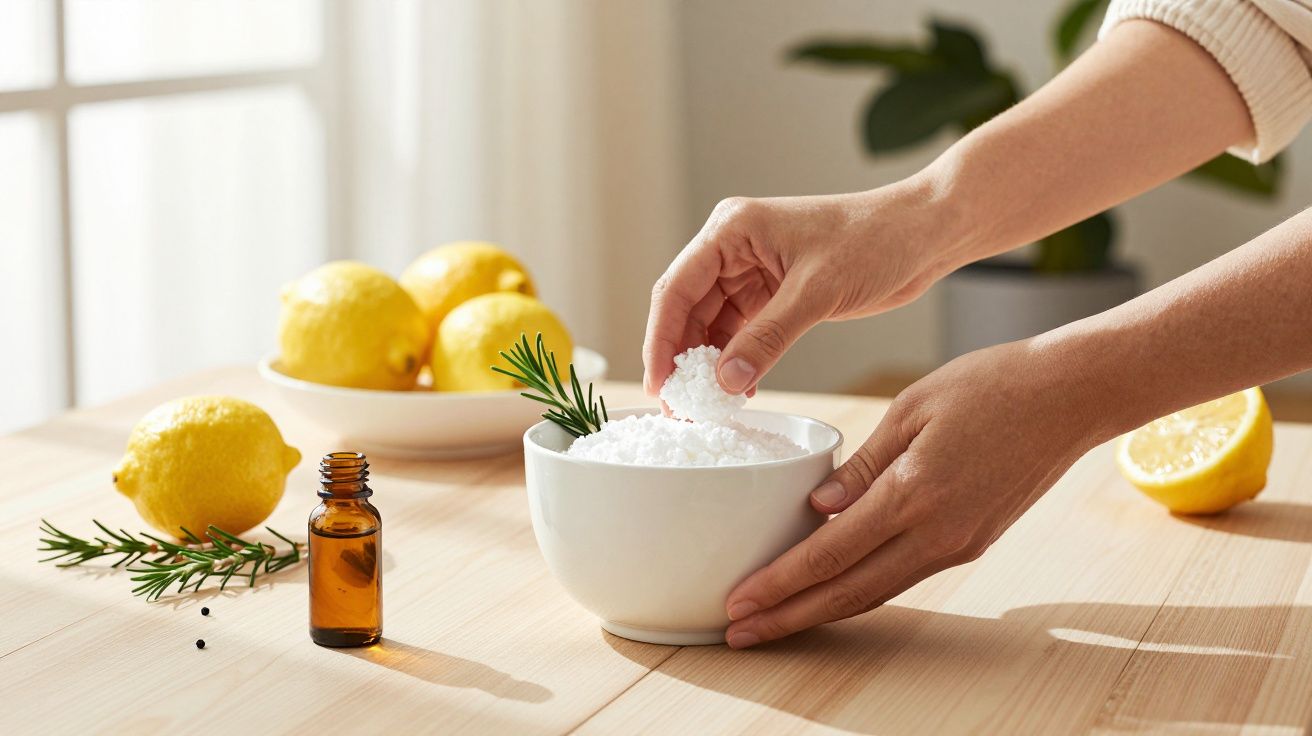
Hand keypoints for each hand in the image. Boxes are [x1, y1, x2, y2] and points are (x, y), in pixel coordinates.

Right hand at [642, 176, 962, 395]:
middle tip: (679, 406)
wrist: (923, 234)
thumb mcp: (816, 293)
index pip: (677, 288)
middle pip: (687, 309)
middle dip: (681, 358)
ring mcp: (752, 271)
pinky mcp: (774, 293)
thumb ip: (767, 339)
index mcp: (732, 230)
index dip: (660, 339)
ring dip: (708, 365)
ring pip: (711, 325)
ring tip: (707, 407)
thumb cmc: (875, 240)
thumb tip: (724, 383)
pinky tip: (740, 391)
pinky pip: (741, 332)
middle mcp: (734, 247)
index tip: (659, 383)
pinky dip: (738, 362)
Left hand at [722, 338, 1115, 647]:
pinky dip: (859, 590)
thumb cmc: (991, 386)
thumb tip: (816, 510)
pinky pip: (902, 576)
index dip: (779, 584)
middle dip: (788, 617)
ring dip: (821, 611)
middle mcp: (936, 533)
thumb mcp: (911, 408)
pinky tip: (830, 590)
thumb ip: (862, 466)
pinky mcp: (971, 543)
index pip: (829, 554)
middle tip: (739, 633)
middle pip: (847, 593)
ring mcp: (957, 544)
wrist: (1070, 397)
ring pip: (876, 592)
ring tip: (776, 620)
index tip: (738, 602)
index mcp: (913, 494)